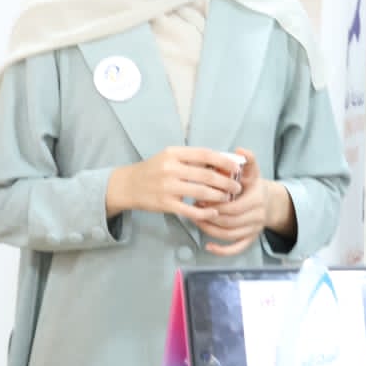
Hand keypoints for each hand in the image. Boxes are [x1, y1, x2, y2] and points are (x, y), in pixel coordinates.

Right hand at [105, 146, 242, 223]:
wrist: (128, 185)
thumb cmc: (154, 170)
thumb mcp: (169, 157)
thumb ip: (191, 159)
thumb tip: (221, 162)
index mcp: (173, 153)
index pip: (205, 154)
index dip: (224, 161)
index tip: (236, 168)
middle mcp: (170, 168)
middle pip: (207, 175)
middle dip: (227, 182)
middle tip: (237, 187)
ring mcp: (167, 187)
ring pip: (202, 192)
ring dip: (220, 196)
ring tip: (228, 198)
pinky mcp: (165, 204)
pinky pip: (191, 210)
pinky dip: (206, 212)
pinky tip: (214, 212)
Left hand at [195, 148, 295, 255]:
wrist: (268, 200)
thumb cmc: (251, 184)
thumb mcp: (251, 170)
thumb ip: (247, 160)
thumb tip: (240, 149)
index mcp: (257, 198)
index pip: (234, 205)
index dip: (215, 204)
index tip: (200, 198)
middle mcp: (258, 216)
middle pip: (230, 221)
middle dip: (210, 216)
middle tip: (194, 208)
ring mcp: (254, 229)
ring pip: (230, 234)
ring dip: (210, 229)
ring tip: (196, 219)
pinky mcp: (250, 239)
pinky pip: (237, 248)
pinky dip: (222, 250)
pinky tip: (208, 246)